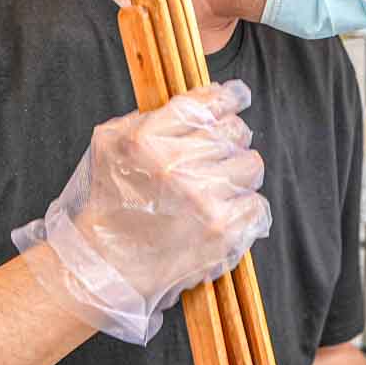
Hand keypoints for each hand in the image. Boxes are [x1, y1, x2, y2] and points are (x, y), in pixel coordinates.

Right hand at [14, 80, 270, 342]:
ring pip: (251, 165)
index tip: (238, 95)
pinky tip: (220, 215)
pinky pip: (256, 205)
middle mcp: (175, 166)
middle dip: (231, 141)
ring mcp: (203, 200)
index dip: (230, 96)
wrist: (108, 268)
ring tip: (216, 189)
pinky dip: (244, 209)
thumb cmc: (111, 205)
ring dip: (239, 175)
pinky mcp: (222, 232)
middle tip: (215, 158)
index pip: (206, 103)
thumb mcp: (111, 145)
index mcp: (146, 140)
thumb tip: (203, 100)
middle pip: (236, 131)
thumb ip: (149, 116)